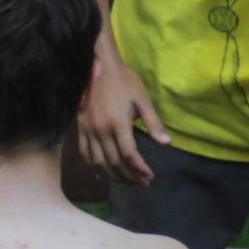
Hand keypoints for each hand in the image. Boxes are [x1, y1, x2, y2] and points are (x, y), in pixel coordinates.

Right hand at [79, 47, 166, 185]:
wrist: (99, 66)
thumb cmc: (124, 81)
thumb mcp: (142, 99)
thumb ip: (153, 123)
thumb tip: (166, 143)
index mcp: (118, 123)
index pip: (129, 155)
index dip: (140, 169)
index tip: (149, 176)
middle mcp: (101, 130)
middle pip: (115, 162)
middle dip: (130, 177)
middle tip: (142, 183)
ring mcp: (89, 131)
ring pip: (99, 162)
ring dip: (114, 177)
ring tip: (127, 182)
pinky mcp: (81, 129)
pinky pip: (85, 154)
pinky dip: (93, 168)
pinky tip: (102, 176)